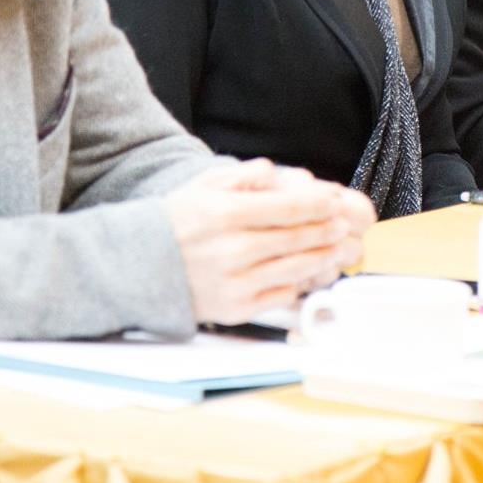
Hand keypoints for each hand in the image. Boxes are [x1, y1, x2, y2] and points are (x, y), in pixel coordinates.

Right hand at [164, 159, 373, 324]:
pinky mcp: (236, 308)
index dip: (319, 204)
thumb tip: (277, 174)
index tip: (335, 200)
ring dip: (323, 257)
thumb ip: (244, 176)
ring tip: (338, 248)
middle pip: (298, 238)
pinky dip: (299, 282)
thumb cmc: (176, 223)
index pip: (289, 207)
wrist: (139, 267)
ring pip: (296, 268)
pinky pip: (280, 294)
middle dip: (327, 230)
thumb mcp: (204, 186)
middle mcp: (233, 249)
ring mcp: (235, 282)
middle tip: (343, 224)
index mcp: (226, 214)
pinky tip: (309, 272)